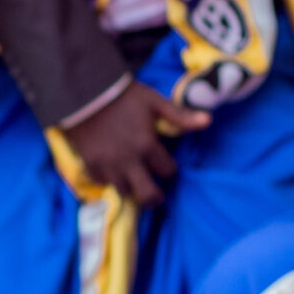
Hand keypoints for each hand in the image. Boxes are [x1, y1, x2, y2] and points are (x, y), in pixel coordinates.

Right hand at [62, 81, 210, 205]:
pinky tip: (112, 172)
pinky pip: (102, 182)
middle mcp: (129, 162)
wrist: (85, 96)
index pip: (167, 170)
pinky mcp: (90, 166)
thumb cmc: (124, 97)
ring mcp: (108, 166)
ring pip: (124, 191)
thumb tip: (208, 121)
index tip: (165, 163)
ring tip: (133, 183)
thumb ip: (180, 116)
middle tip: (156, 198)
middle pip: (146, 193)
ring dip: (131, 188)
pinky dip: (109, 179)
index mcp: (147, 146)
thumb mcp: (155, 102)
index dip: (169, 168)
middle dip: (154, 198)